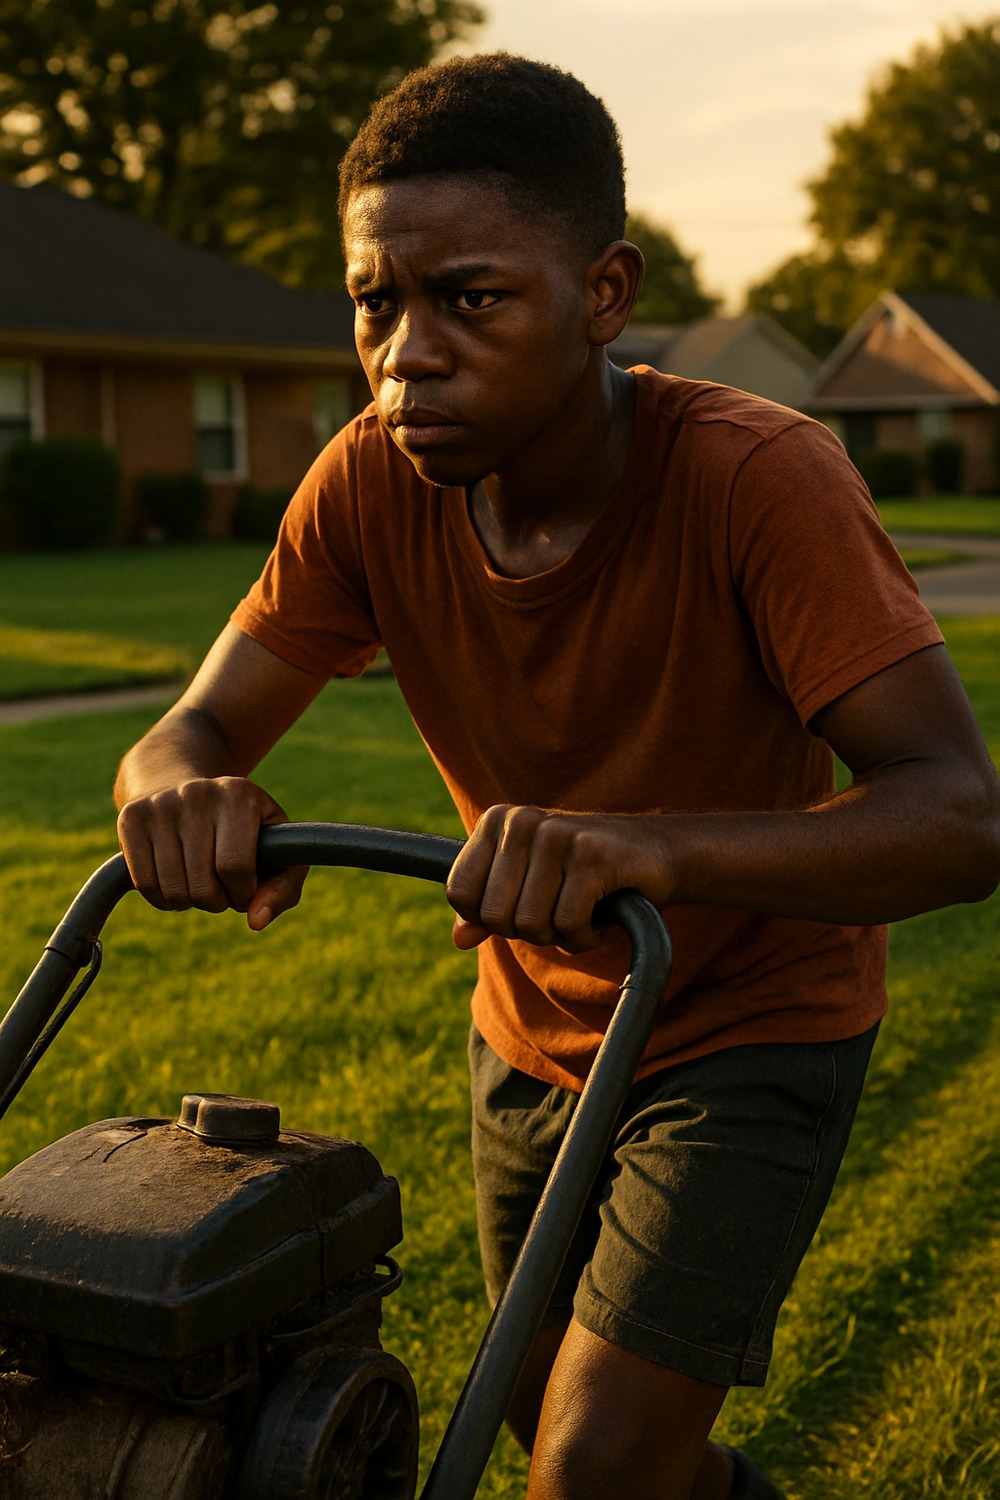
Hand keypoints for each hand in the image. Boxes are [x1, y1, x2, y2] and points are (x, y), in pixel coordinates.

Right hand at [116, 776, 306, 929]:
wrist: (181, 784)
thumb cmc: (241, 829)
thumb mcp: (277, 850)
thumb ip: (282, 890)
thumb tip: (256, 922)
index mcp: (239, 795)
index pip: (236, 868)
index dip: (242, 894)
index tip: (244, 890)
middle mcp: (198, 793)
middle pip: (203, 885)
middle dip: (216, 902)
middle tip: (220, 887)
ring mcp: (160, 804)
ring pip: (172, 890)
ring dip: (189, 902)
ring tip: (199, 882)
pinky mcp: (130, 817)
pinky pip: (144, 884)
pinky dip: (162, 898)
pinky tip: (175, 881)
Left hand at [446, 805, 673, 953]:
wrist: (659, 853)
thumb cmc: (586, 872)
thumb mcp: (529, 886)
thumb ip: (488, 910)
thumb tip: (459, 939)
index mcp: (498, 821)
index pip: (459, 892)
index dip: (488, 918)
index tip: (522, 906)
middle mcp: (522, 821)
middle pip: (495, 916)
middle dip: (529, 930)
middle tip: (560, 910)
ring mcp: (557, 835)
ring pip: (531, 924)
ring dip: (561, 934)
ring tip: (582, 908)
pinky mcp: (592, 856)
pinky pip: (568, 924)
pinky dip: (585, 935)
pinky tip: (602, 912)